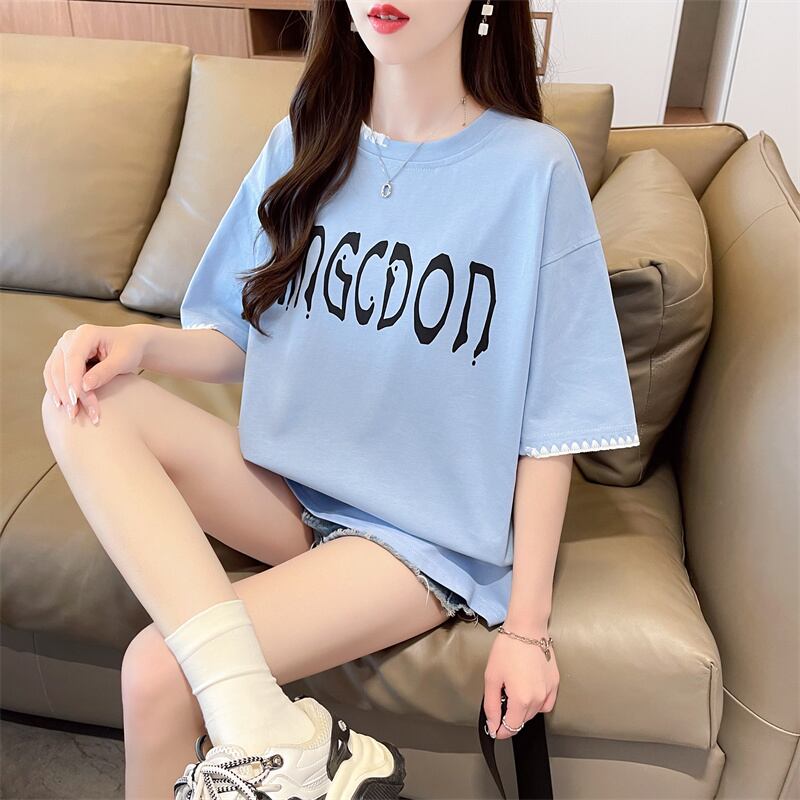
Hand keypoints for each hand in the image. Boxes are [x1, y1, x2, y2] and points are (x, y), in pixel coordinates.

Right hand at [43, 324, 144, 424]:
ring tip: (71, 414)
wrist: (130, 344)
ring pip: (53, 373)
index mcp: (86, 333)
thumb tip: (85, 386)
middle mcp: (69, 338)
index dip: (72, 380)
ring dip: (60, 395)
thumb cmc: (129, 349)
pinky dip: (57, 391)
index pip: (73, 358)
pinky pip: (52, 376)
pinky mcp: (61, 359)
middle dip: (67, 392)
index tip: (76, 399)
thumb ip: (105, 371)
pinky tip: (63, 406)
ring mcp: (63, 348)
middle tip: (76, 414)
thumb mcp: (123, 359)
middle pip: (60, 367)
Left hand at [483, 625, 558, 739]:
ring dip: (523, 709)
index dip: (500, 731)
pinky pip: (546, 703)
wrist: (527, 628)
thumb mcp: (492, 678)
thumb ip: (492, 706)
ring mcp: (550, 692)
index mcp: (522, 700)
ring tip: (514, 689)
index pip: (512, 728)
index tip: (494, 728)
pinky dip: (537, 702)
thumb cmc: (507, 649)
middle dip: (510, 716)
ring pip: (535, 712)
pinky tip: (528, 689)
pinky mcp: (555, 683)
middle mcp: (539, 699)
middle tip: (501, 698)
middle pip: (523, 720)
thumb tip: (493, 726)